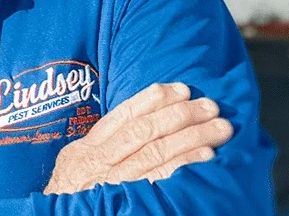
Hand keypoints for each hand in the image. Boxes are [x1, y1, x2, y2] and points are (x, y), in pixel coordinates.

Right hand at [43, 82, 232, 194]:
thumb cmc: (69, 198)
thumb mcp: (73, 167)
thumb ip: (99, 149)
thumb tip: (135, 126)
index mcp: (85, 150)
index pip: (123, 116)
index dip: (153, 100)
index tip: (181, 89)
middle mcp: (98, 162)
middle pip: (145, 130)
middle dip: (181, 114)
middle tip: (210, 105)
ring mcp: (114, 182)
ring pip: (156, 151)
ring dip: (193, 136)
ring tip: (219, 127)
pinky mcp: (127, 200)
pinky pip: (161, 178)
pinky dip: (185, 164)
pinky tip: (206, 155)